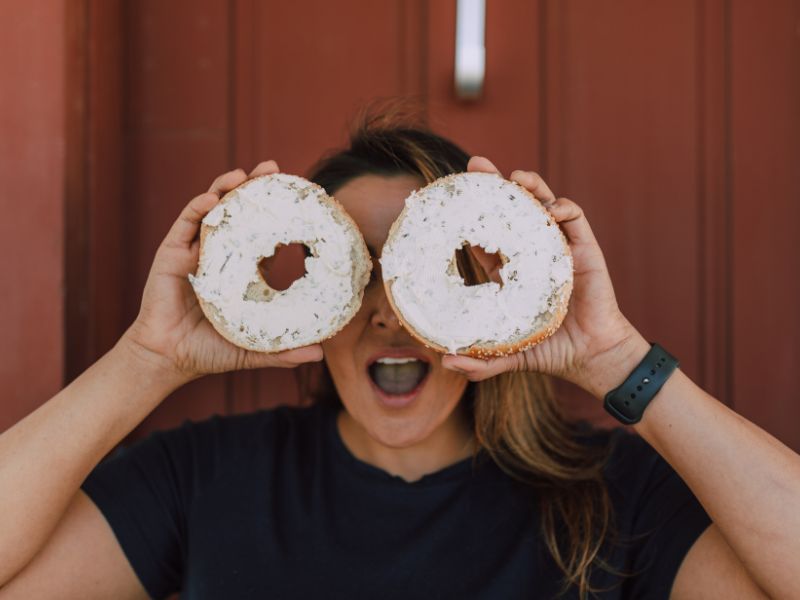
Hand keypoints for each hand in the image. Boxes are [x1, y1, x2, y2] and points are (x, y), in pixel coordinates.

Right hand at [122, 160, 322, 383]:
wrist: (168, 359)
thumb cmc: (208, 351)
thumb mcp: (253, 349)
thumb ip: (283, 352)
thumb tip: (320, 355)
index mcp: (240, 271)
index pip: (262, 234)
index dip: (277, 215)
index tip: (297, 197)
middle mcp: (219, 254)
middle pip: (238, 212)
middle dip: (254, 188)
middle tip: (273, 168)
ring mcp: (195, 250)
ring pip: (212, 210)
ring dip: (226, 188)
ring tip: (244, 175)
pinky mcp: (172, 253)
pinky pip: (186, 223)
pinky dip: (199, 207)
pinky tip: (214, 197)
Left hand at [441, 157, 648, 397]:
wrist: (592, 356)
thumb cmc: (551, 352)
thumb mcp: (508, 355)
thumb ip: (480, 361)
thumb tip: (443, 363)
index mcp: (511, 273)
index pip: (486, 237)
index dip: (471, 217)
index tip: (452, 198)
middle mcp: (533, 254)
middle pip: (511, 211)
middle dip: (494, 186)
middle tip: (475, 166)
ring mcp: (559, 248)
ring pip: (542, 206)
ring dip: (530, 187)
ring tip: (513, 177)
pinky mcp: (585, 250)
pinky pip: (575, 219)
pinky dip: (563, 207)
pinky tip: (551, 208)